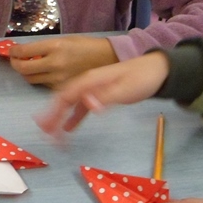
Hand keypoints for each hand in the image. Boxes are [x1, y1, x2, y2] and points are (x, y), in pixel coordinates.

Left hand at [8, 35, 117, 87]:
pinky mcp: (62, 89)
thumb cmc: (84, 46)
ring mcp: (58, 79)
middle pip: (23, 69)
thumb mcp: (63, 40)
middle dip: (15, 64)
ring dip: (26, 72)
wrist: (106, 59)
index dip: (13, 52)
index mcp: (55, 47)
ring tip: (28, 65)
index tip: (12, 51)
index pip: (24, 52)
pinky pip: (43, 84)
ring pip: (31, 79)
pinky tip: (44, 72)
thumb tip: (24, 52)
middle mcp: (55, 64)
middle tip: (15, 60)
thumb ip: (44, 47)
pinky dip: (39, 78)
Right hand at [35, 51, 169, 136]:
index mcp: (90, 80)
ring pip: (70, 104)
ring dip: (59, 117)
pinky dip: (73, 117)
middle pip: (63, 99)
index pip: (65, 96)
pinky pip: (81, 107)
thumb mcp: (125, 89)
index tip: (47, 128)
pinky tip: (68, 128)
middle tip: (43, 132)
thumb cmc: (142, 78)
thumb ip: (104, 97)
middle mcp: (87, 83)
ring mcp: (92, 88)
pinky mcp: (99, 94)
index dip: (54, 111)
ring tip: (50, 133)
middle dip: (51, 115)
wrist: (158, 69)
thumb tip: (86, 104)